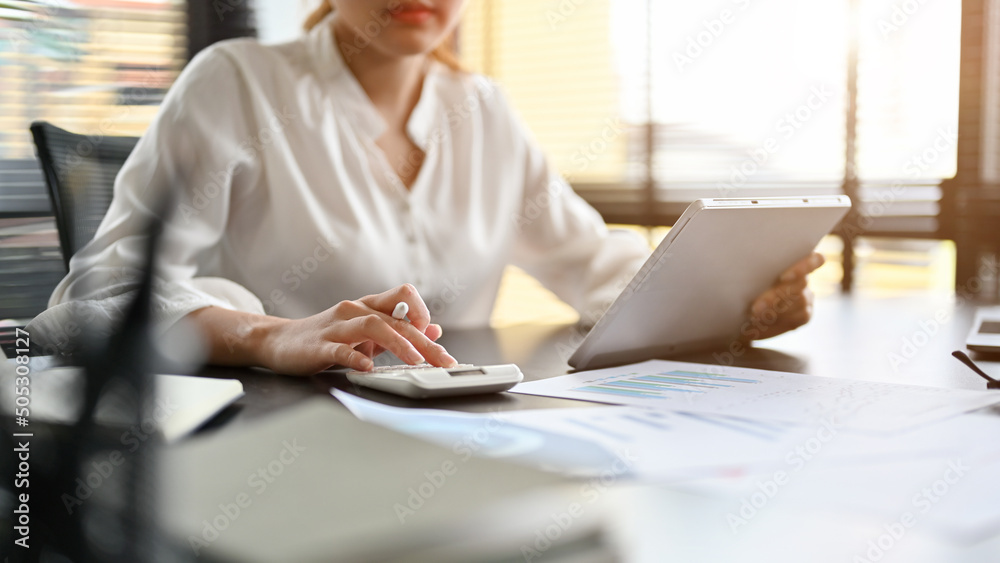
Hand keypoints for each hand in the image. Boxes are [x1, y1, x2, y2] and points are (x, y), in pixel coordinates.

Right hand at [260, 284, 456, 375]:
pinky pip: (340, 349)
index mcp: (368, 306)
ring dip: (398, 343)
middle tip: (443, 360)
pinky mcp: (319, 345)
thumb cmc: (327, 338)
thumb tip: (434, 330)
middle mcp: (354, 311)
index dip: (422, 314)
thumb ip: (397, 331)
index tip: (433, 339)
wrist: (279, 341)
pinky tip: (368, 367)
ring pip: (372, 326)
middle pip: (396, 319)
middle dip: (423, 341)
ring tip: (415, 361)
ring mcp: (336, 327)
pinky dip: (356, 357)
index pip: (404, 296)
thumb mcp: (366, 333)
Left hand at [742, 252, 823, 340]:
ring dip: (777, 308)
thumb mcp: (746, 276)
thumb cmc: (740, 288)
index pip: (814, 260)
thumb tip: (748, 267)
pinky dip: (782, 319)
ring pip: (800, 301)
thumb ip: (756, 271)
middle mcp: (803, 279)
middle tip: (757, 307)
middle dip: (778, 295)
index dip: (804, 266)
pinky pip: (800, 316)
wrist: (739, 314)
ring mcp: (806, 297)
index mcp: (793, 262)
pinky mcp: (804, 315)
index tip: (783, 277)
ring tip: (755, 314)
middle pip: (801, 283)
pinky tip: (765, 320)